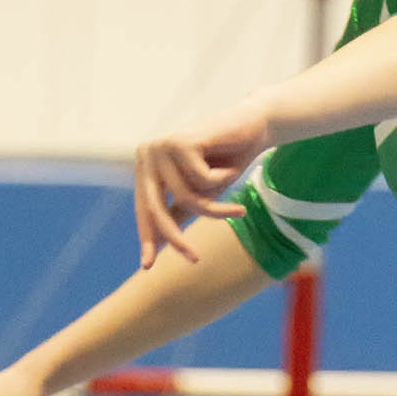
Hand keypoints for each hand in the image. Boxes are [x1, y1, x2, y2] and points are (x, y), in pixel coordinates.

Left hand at [134, 96, 273, 269]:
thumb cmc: (224, 161)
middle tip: (195, 260)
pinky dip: (223, 180)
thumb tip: (154, 243)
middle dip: (176, 238)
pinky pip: (202, 181)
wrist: (252, 128)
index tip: (147, 267)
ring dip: (215, 206)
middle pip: (157, 208)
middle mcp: (147, 153)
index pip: (144, 209)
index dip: (148, 237)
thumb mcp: (198, 194)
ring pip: (186, 198)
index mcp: (146, 166)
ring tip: (237, 203)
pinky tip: (230, 166)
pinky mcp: (181, 141)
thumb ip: (176, 213)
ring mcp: (162, 145)